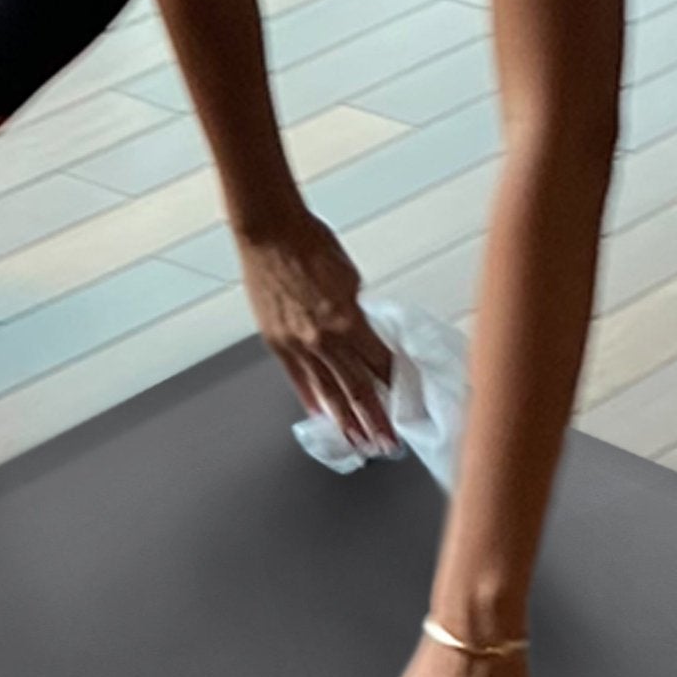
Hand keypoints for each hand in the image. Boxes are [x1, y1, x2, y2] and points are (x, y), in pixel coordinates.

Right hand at [234, 210, 396, 453]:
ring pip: (328, 392)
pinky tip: (322, 416)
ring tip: (358, 442)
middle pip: (357, 389)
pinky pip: (298, 379)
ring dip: (346, 421)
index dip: (394, 388)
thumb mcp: (350, 278)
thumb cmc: (311, 244)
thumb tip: (365, 333)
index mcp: (349, 320)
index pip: (380, 365)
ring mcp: (298, 344)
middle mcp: (324, 338)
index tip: (405, 405)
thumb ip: (358, 312)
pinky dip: (312, 400)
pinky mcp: (277, 342)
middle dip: (375, 420)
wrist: (270, 232)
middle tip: (387, 443)